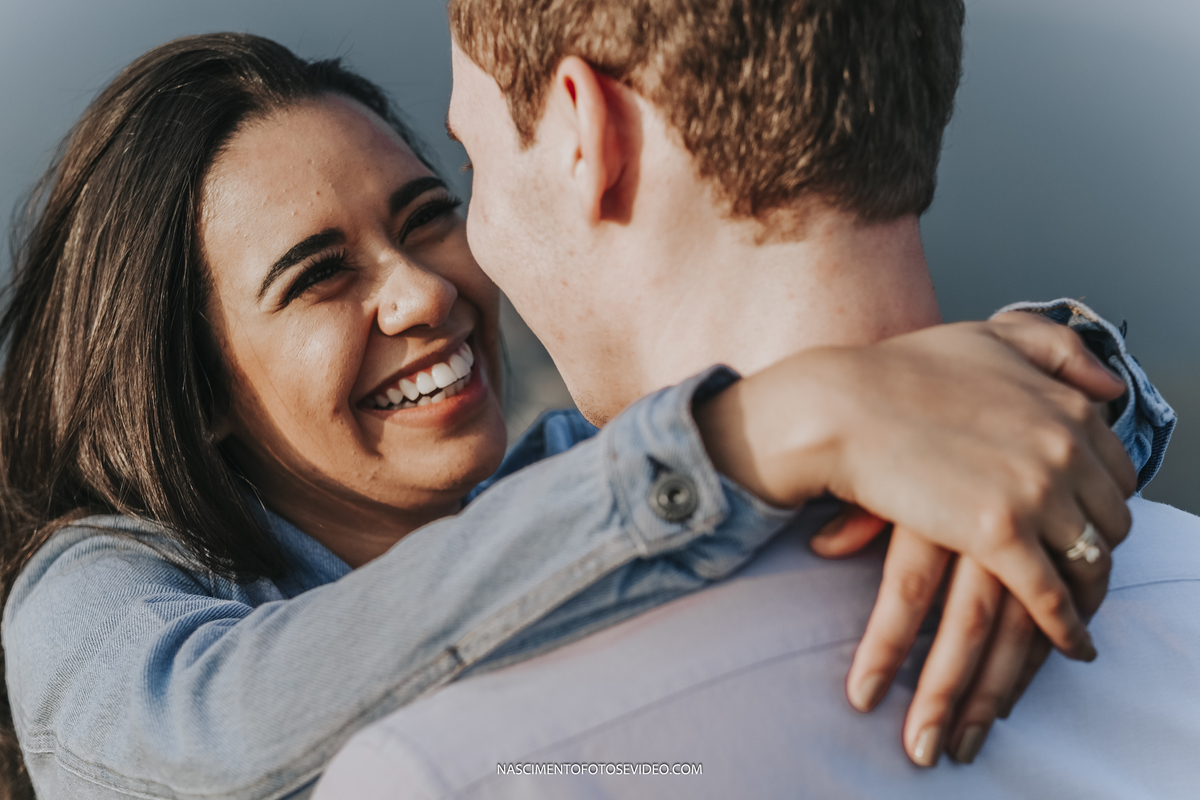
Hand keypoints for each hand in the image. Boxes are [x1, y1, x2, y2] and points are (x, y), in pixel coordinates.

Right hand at [801, 314, 1132, 764]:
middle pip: (1113, 521)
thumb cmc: (899, 371)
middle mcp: (1064, 446)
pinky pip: (1051, 595)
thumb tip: (1110, 388)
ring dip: (1090, 596)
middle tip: (1077, 574)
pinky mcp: (999, 535)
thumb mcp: (989, 337)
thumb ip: (1056, 349)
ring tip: (1079, 618)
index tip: (1083, 523)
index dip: (1103, 503)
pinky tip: (1067, 645)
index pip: (1118, 473)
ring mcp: (1036, 491)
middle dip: (1099, 550)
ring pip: (1090, 562)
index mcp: (1066, 406)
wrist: (839, 408)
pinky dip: (1067, 627)